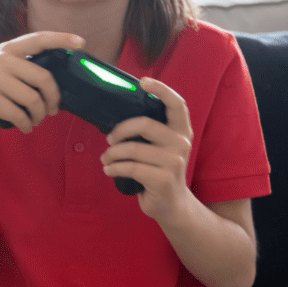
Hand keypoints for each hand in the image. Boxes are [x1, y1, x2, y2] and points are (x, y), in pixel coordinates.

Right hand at [0, 32, 84, 134]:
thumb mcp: (6, 71)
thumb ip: (27, 69)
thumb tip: (63, 77)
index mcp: (9, 49)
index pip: (39, 39)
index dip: (61, 39)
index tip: (81, 42)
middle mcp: (1, 60)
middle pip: (43, 78)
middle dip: (52, 98)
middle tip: (52, 110)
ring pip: (33, 99)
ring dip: (39, 115)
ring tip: (35, 120)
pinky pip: (20, 114)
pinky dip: (27, 124)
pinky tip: (25, 126)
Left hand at [100, 77, 194, 221]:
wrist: (172, 205)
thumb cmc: (158, 170)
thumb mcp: (159, 147)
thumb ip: (149, 130)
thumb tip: (116, 112)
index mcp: (181, 130)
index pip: (177, 104)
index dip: (161, 89)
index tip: (142, 81)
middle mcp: (181, 143)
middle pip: (145, 124)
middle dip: (120, 130)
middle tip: (109, 139)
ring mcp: (174, 162)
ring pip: (133, 149)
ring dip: (112, 154)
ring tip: (106, 158)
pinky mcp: (163, 179)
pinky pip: (131, 168)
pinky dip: (114, 168)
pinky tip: (108, 170)